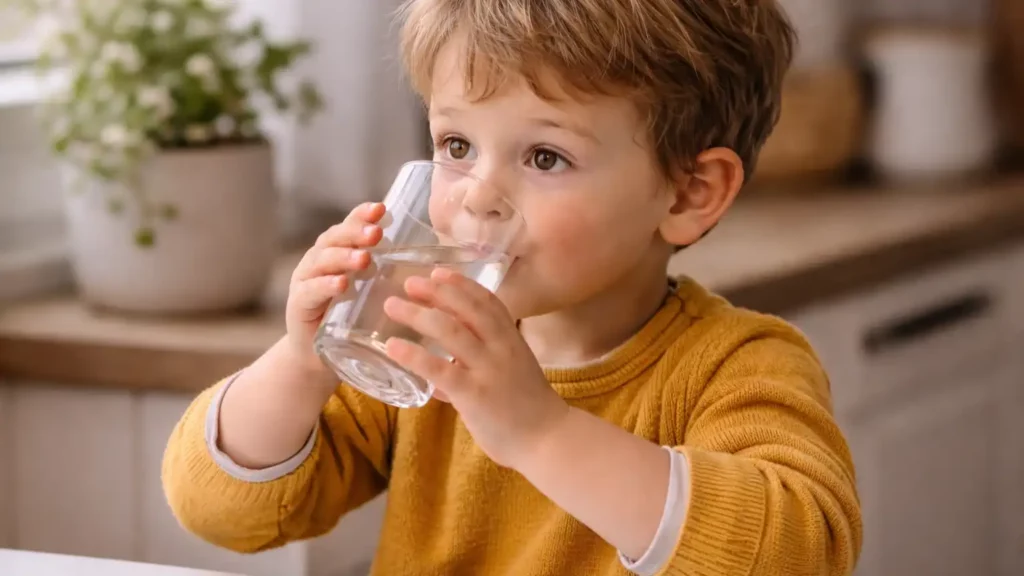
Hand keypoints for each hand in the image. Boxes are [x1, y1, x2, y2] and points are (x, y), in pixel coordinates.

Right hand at [285, 202, 384, 370]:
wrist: (319, 358)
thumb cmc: (353, 321)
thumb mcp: (376, 294)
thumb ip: (398, 279)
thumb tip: (441, 271)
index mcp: (339, 252)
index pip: (350, 226)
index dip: (363, 215)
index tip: (382, 209)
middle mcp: (319, 260)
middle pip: (334, 238)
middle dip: (355, 232)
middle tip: (376, 233)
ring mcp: (306, 281)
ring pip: (322, 260)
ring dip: (343, 257)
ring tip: (364, 258)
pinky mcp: (298, 305)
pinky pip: (310, 291)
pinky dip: (325, 285)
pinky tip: (341, 284)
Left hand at [382, 268, 570, 468]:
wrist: (548, 440)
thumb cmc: (528, 408)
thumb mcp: (512, 372)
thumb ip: (479, 364)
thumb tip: (440, 370)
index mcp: (512, 339)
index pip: (487, 301)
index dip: (461, 284)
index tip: (439, 273)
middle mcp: (501, 347)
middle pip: (466, 308)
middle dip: (436, 291)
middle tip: (409, 282)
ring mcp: (488, 369)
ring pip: (450, 331)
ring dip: (418, 314)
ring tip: (393, 305)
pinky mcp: (474, 394)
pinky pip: (439, 369)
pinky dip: (414, 355)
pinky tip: (393, 347)